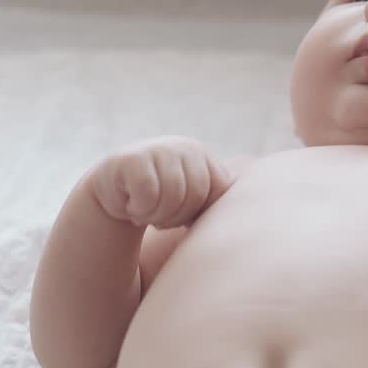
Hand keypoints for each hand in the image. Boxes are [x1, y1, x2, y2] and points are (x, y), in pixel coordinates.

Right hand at [92, 136, 231, 228]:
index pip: (219, 189)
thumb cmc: (158, 201)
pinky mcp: (131, 159)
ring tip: (145, 210)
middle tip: (159, 216)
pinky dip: (139, 210)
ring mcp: (158, 149)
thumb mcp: (191, 197)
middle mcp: (183, 147)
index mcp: (201, 155)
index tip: (182, 215)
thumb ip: (215, 198)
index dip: (199, 210)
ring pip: (172, 196)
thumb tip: (255, 221)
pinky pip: (148, 196)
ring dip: (155, 215)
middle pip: (196, 194)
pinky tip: (130, 204)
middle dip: (176, 216)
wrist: (112, 195)